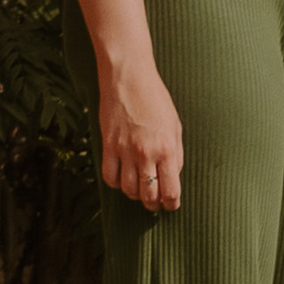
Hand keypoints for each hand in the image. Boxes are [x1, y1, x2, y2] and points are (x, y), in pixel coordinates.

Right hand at [98, 65, 184, 213]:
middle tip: (155, 203)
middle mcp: (146, 154)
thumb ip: (176, 154)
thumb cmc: (156, 99)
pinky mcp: (108, 145)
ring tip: (140, 190)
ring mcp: (124, 151)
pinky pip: (109, 177)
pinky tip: (122, 178)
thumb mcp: (175, 126)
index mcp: (167, 149)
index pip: (170, 190)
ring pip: (127, 189)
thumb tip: (173, 176)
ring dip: (135, 195)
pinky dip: (115, 183)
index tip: (171, 205)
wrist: (129, 78)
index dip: (171, 204)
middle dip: (153, 204)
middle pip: (148, 195)